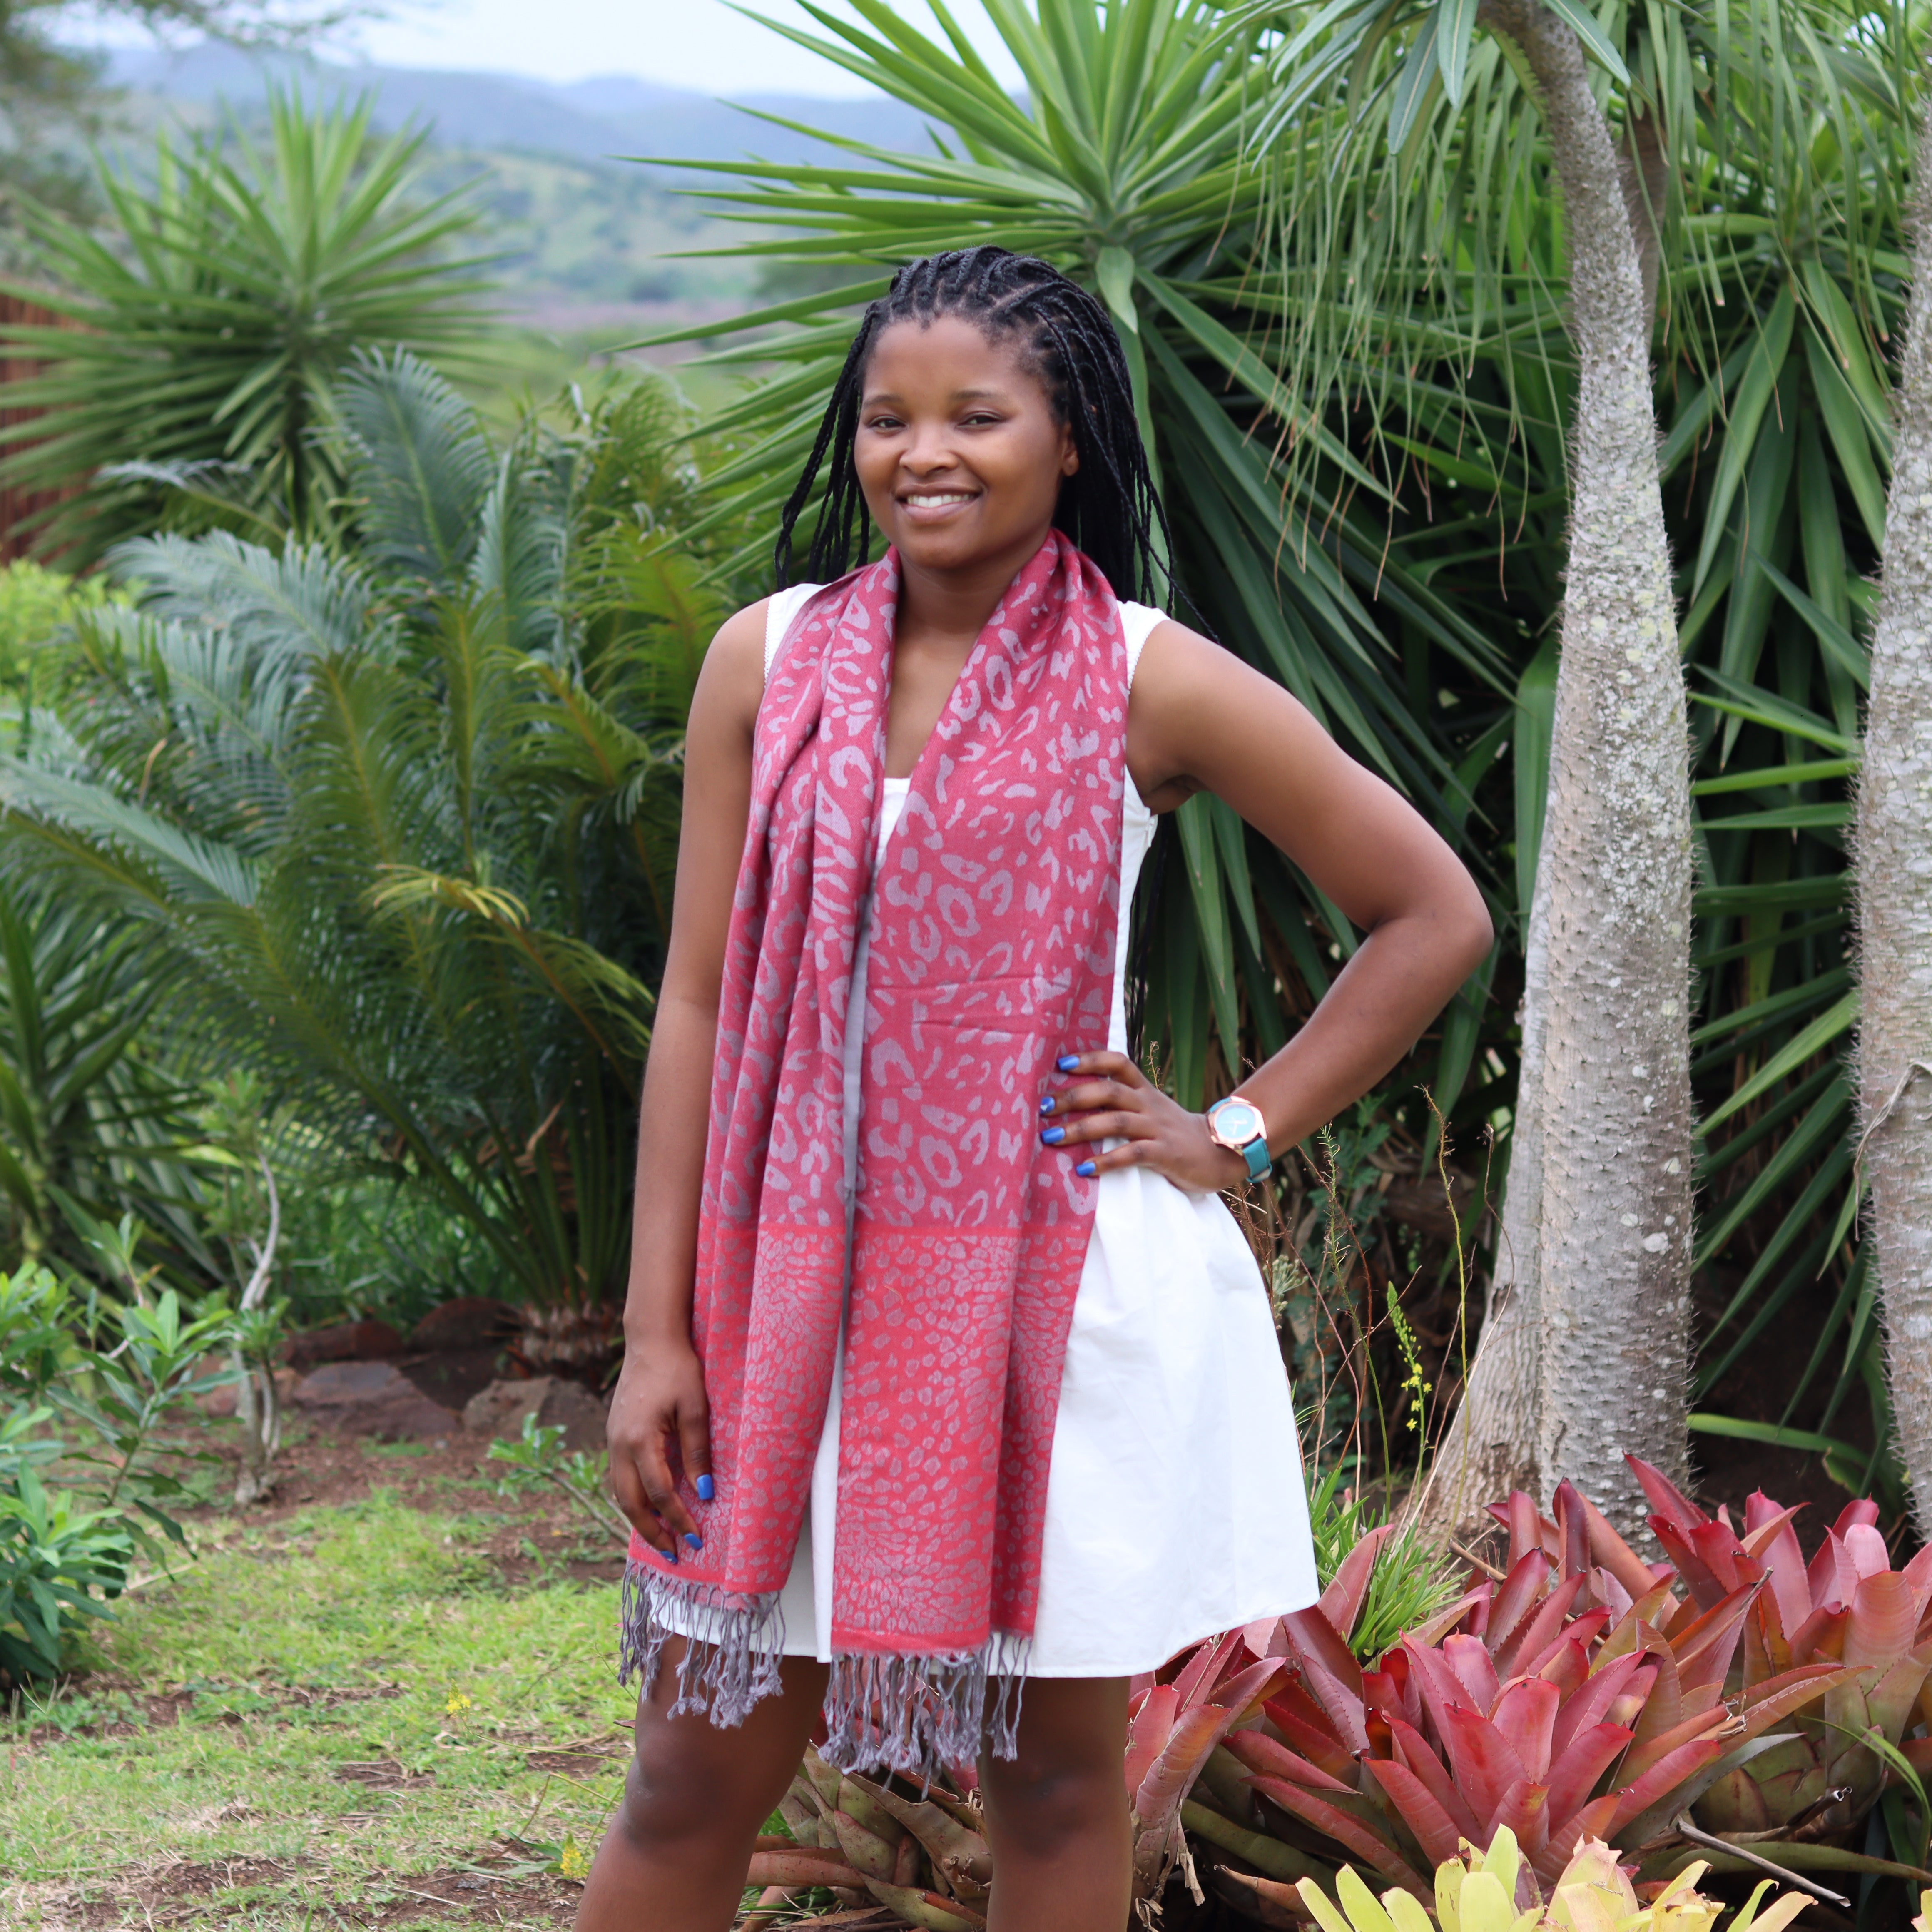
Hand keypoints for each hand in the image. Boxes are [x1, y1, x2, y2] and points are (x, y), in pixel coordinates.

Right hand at [606, 1332, 711, 1561]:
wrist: (651, 1341)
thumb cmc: (678, 1370)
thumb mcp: (695, 1409)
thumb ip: (697, 1452)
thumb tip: (704, 1491)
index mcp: (640, 1440)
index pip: (659, 1494)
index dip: (677, 1519)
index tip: (695, 1538)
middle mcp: (619, 1445)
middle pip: (631, 1503)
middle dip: (652, 1532)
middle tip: (673, 1554)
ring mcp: (612, 1440)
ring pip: (620, 1493)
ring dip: (639, 1519)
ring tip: (660, 1538)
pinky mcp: (614, 1434)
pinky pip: (619, 1476)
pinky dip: (632, 1497)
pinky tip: (647, 1506)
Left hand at [1039, 1049, 1249, 1193]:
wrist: (1222, 1153)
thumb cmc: (1175, 1134)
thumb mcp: (1151, 1110)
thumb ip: (1123, 1104)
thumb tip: (1075, 1104)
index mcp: (1144, 1090)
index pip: (1117, 1063)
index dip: (1090, 1059)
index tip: (1061, 1063)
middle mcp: (1149, 1104)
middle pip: (1108, 1090)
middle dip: (1072, 1097)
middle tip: (1042, 1107)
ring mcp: (1158, 1128)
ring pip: (1116, 1121)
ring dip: (1080, 1129)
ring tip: (1051, 1137)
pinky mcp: (1166, 1153)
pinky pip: (1132, 1154)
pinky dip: (1106, 1161)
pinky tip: (1084, 1169)